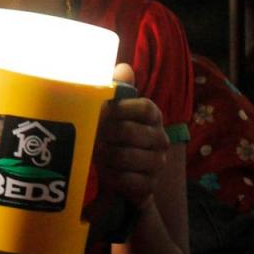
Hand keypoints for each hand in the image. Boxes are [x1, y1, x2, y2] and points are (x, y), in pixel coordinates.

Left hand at [91, 64, 168, 215]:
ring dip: (106, 156)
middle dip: (105, 134)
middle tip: (92, 136)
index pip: (144, 107)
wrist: (121, 173)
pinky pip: (128, 180)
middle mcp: (161, 138)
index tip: (103, 112)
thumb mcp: (115, 111)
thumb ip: (118, 88)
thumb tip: (123, 67)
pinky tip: (105, 171)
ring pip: (127, 157)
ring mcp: (158, 163)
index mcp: (153, 116)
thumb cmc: (115, 134)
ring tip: (96, 153)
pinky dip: (111, 176)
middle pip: (131, 132)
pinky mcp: (150, 186)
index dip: (121, 109)